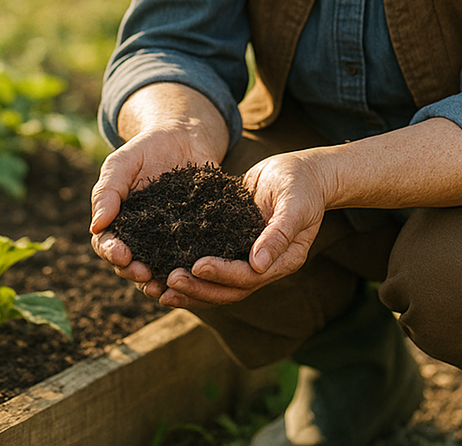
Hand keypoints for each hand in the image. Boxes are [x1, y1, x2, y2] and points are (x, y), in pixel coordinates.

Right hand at [89, 85, 228, 297]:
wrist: (184, 136)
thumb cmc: (146, 148)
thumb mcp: (122, 163)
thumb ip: (107, 192)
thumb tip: (95, 227)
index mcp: (118, 222)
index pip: (108, 244)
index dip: (112, 253)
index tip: (122, 255)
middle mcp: (141, 236)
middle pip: (131, 264)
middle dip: (135, 273)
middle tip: (145, 275)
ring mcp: (168, 238)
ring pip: (159, 267)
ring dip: (160, 280)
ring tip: (167, 285)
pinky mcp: (195, 234)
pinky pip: (191, 255)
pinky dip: (191, 267)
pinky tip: (196, 271)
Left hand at [144, 148, 329, 308]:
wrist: (303, 172)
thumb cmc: (303, 185)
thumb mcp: (296, 205)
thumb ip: (279, 234)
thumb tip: (258, 265)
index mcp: (282, 261)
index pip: (248, 277)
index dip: (222, 274)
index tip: (197, 266)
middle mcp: (263, 266)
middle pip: (227, 289)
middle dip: (197, 287)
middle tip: (168, 280)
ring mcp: (246, 256)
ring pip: (215, 282)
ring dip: (188, 287)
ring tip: (157, 285)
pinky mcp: (233, 242)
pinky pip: (210, 260)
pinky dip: (189, 267)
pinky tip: (163, 264)